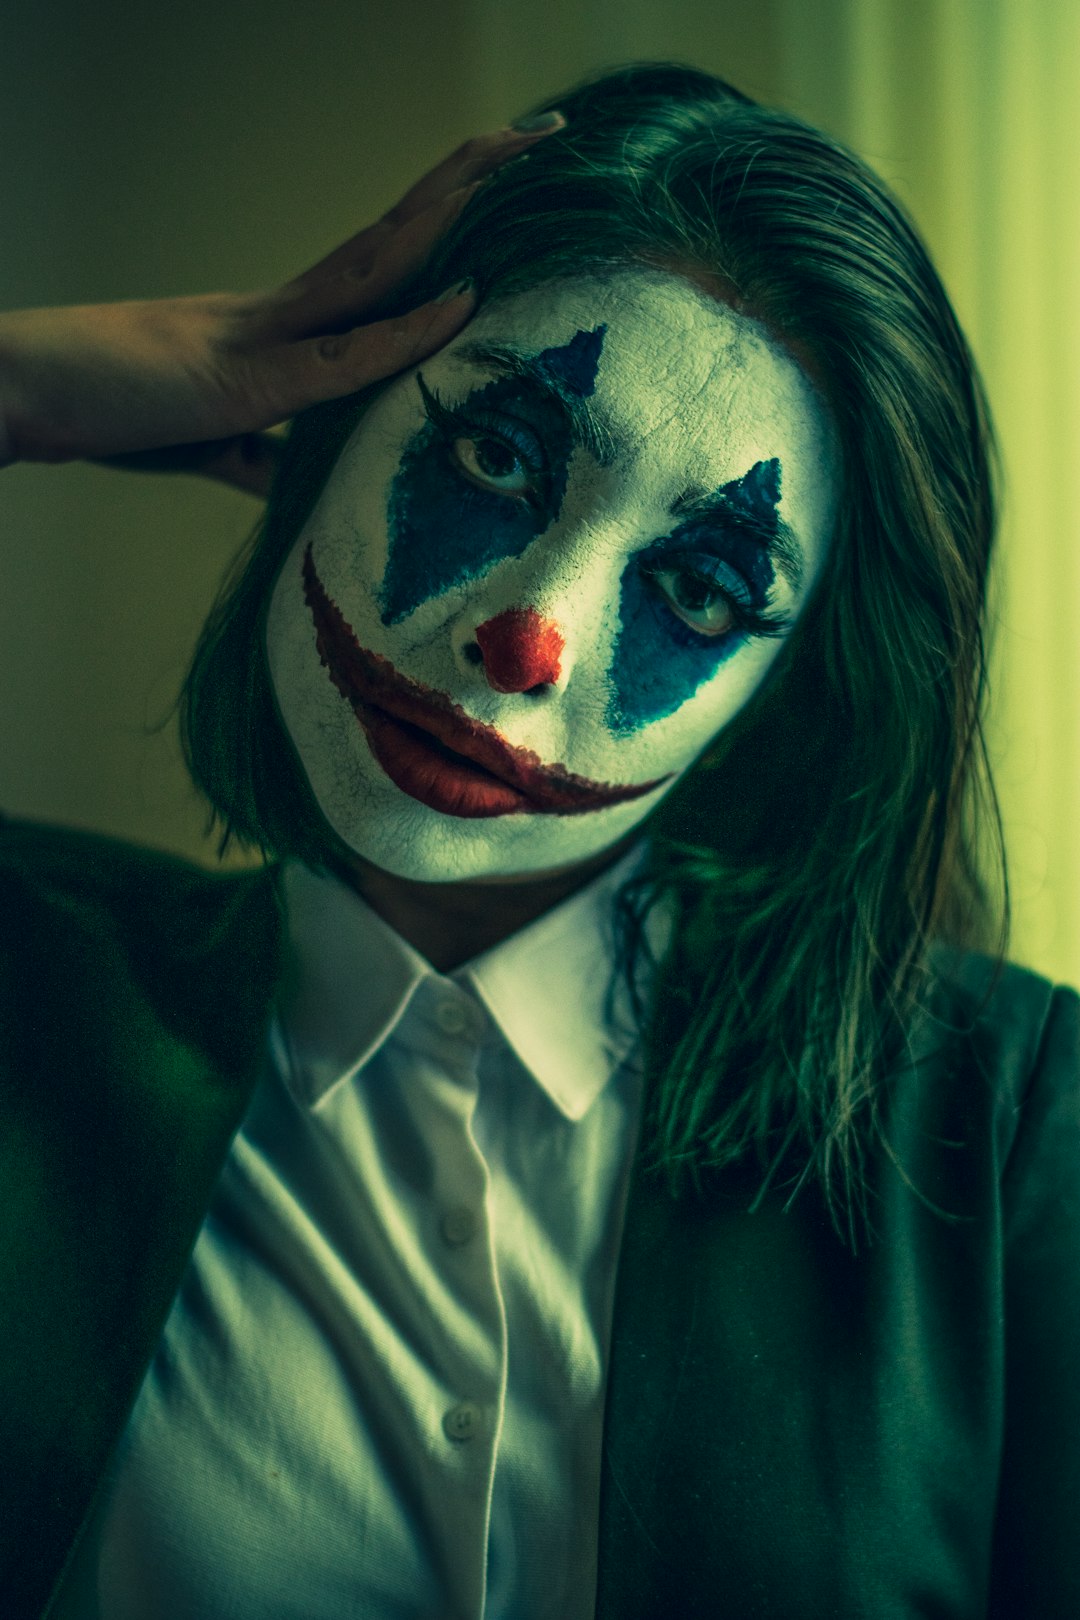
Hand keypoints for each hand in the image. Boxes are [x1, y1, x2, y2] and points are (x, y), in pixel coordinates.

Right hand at [0, 115, 563, 496]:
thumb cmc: (108, 410)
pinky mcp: (240, 384)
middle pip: (392, 236)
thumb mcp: (208, 444)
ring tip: (518, 165)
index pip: (377, 265)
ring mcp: (262, 337)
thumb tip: (300, 484)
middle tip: (540, 134)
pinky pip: (339, 357)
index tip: (502, 188)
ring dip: (450, 217)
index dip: (442, 225)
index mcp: (279, 326)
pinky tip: (461, 301)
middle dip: (468, 185)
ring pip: (375, 264)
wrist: (22, 392)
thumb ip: (264, 460)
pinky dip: (403, 332)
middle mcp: (281, 312)